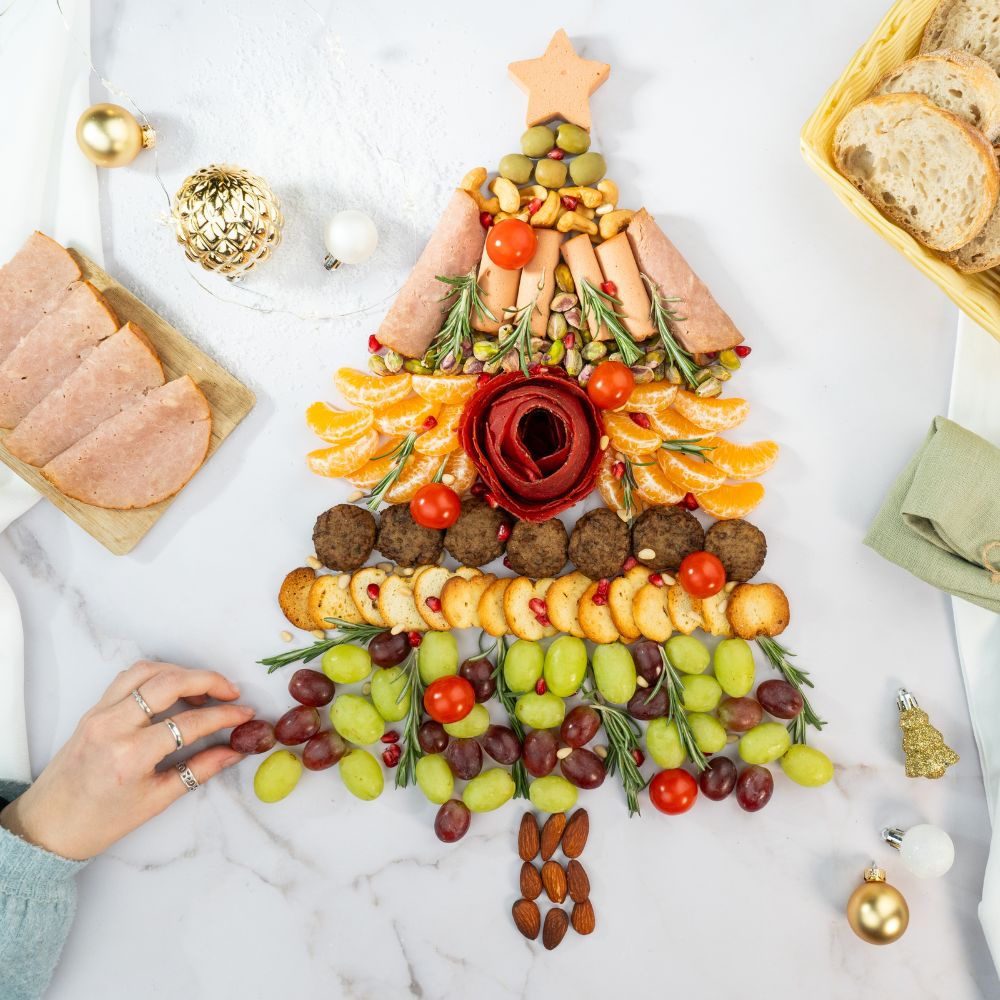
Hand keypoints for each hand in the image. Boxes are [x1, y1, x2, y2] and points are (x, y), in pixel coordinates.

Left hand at [0, 660, 253, 860]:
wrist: (49, 826)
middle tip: (231, 692)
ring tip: (203, 690)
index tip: (245, 713)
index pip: (190, 722)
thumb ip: (199, 770)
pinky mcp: (93, 709)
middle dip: (208, 680)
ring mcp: (99, 713)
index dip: (224, 715)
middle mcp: (113, 727)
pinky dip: (156, 675)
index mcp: (131, 756)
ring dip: (181, 672)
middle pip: (169, 682)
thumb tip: (234, 751)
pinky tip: (173, 688)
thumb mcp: (156, 801)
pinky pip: (129, 679)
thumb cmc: (101, 821)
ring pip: (147, 671)